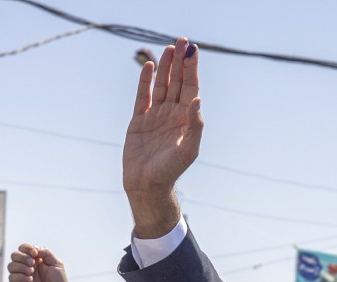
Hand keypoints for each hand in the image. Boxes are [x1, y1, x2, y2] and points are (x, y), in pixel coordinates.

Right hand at [7, 244, 70, 281]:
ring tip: (32, 272)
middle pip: (14, 255)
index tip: (35, 253)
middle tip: (33, 263)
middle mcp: (26, 266)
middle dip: (23, 257)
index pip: (23, 248)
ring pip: (11, 265)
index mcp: (35, 259)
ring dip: (21, 266)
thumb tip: (34, 249)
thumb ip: (46, 253)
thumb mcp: (56, 264)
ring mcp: (21, 276)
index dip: (26, 248)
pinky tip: (30, 280)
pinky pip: (11, 277)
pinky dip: (20, 276)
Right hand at [123, 37, 202, 235]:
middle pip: (177, 82)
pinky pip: (143, 96)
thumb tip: (197, 99)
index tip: (192, 50)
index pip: (191, 89)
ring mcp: (156, 116)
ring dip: (165, 67)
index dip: (191, 70)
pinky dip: (145, 82)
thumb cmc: (171, 171)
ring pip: (161, 86)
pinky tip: (148, 66)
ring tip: (169, 48)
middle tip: (182, 41)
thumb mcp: (188, 150)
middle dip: (180, 62)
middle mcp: (173, 115)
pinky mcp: (139, 121)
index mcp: (187, 120)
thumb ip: (195, 125)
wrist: (147, 185)